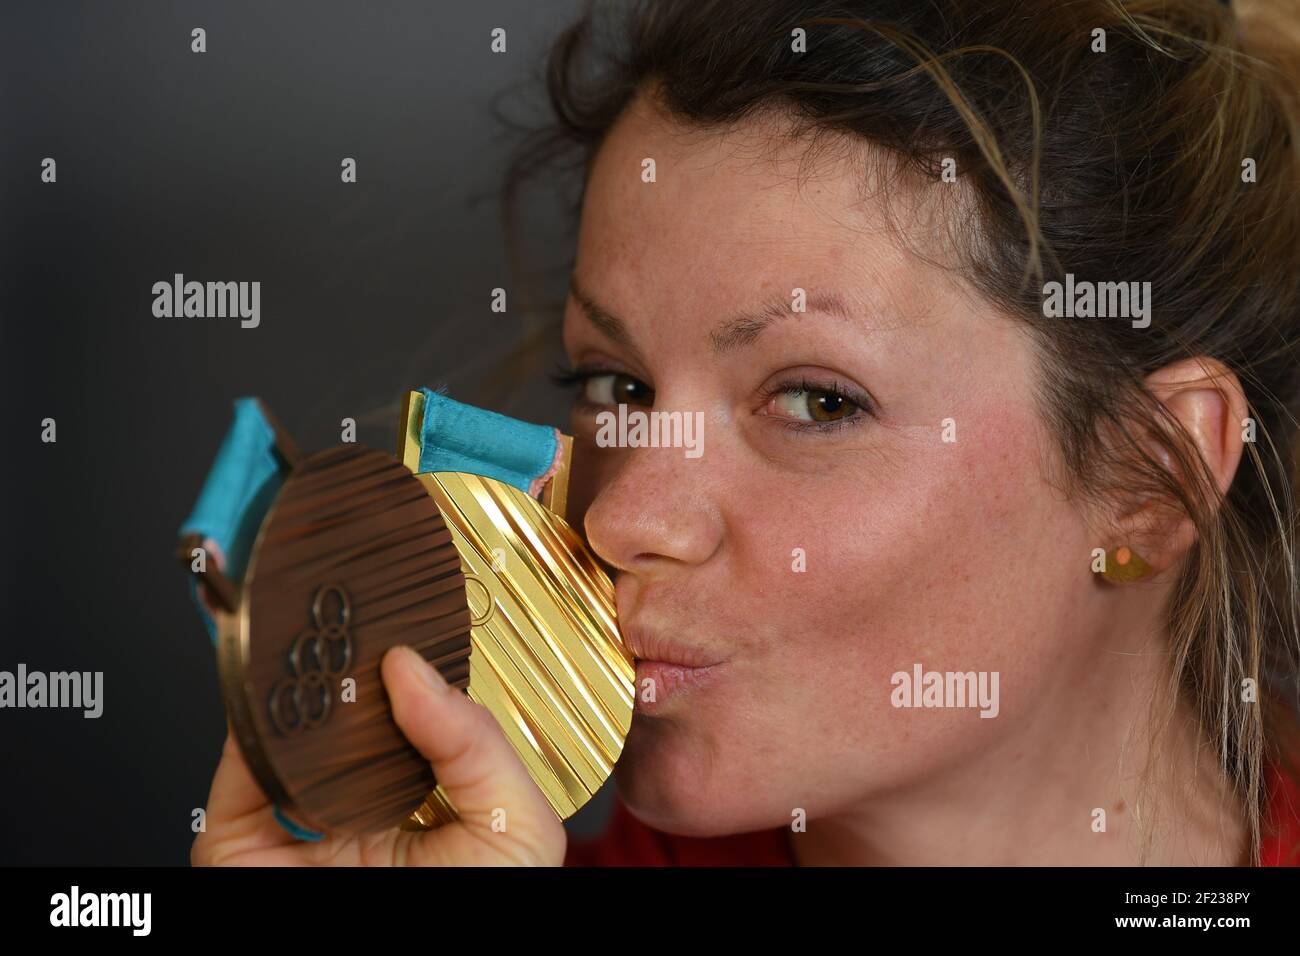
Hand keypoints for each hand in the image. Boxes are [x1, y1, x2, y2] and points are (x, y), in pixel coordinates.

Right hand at [191, 645, 566, 865]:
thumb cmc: (477, 913)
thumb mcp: (515, 825)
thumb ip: (477, 741)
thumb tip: (410, 669)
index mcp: (422, 788)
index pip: (405, 705)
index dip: (406, 655)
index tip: (406, 611)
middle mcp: (357, 800)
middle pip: (337, 710)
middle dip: (344, 660)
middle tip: (359, 612)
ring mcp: (295, 823)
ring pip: (279, 731)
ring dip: (293, 682)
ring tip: (323, 639)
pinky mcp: (238, 847)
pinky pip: (235, 775)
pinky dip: (250, 731)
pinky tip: (286, 699)